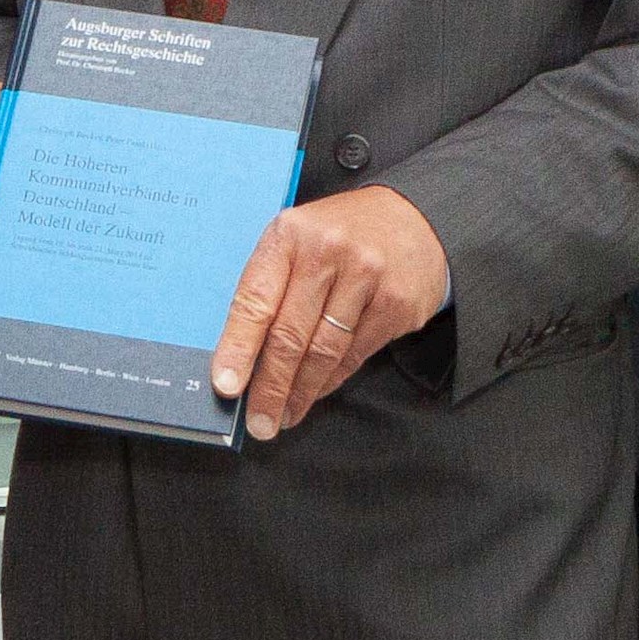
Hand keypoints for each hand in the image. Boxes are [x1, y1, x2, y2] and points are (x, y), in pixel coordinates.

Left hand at [212, 185, 449, 441]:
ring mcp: (367, 277)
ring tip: (284, 415)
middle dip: (270, 386)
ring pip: (323, 351)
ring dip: (300, 392)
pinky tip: (314, 393)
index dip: (238, 348)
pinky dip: (330, 380)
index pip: (255, 300)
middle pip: (289, 334)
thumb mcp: (296, 241)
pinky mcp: (396, 303)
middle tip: (258, 421)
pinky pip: (355, 354)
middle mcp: (328, 252)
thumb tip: (237, 355)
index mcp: (289, 234)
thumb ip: (269, 285)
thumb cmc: (337, 236)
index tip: (226, 386)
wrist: (413, 218)